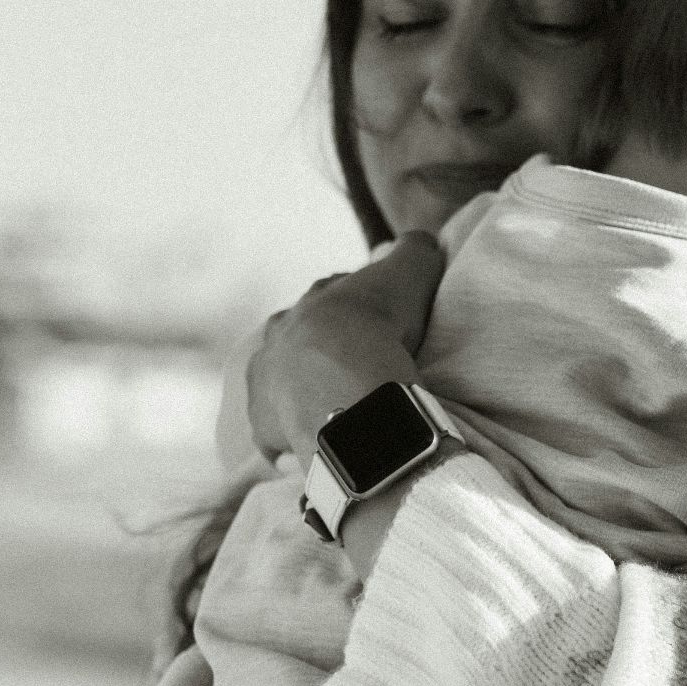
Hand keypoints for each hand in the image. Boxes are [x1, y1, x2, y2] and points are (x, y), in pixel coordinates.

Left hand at [245, 232, 444, 465]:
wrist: (346, 381)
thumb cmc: (378, 321)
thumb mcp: (409, 270)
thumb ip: (414, 251)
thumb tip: (421, 243)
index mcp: (312, 302)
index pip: (333, 299)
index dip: (358, 309)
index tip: (380, 323)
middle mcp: (280, 337)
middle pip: (302, 340)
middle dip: (324, 349)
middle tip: (358, 367)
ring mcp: (267, 382)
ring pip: (282, 384)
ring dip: (303, 391)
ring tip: (337, 407)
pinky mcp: (264, 426)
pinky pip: (273, 434)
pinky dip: (290, 436)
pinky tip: (314, 442)